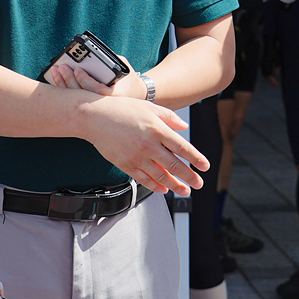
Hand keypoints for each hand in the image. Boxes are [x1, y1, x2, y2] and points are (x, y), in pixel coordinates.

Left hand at [45, 56, 143, 100]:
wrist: (134, 93)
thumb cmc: (127, 77)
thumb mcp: (122, 65)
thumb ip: (110, 60)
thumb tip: (93, 54)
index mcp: (114, 93)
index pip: (97, 90)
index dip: (86, 81)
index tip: (78, 70)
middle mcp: (103, 103)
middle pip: (81, 95)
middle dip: (69, 81)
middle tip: (61, 67)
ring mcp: (94, 106)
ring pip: (75, 99)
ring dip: (63, 84)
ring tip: (55, 70)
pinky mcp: (87, 105)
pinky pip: (73, 99)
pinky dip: (63, 89)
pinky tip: (56, 78)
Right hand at [79, 94, 208, 196]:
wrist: (94, 116)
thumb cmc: (121, 109)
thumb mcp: (148, 107)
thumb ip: (169, 117)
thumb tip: (184, 127)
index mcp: (157, 128)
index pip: (183, 147)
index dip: (196, 158)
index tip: (205, 166)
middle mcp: (149, 145)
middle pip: (175, 165)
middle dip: (190, 176)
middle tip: (199, 183)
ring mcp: (137, 156)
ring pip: (161, 176)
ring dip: (175, 185)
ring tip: (185, 191)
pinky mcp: (125, 164)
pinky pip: (144, 179)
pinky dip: (156, 186)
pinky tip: (163, 189)